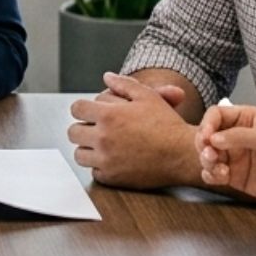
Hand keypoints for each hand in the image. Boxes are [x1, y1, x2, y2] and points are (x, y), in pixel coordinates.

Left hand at [68, 72, 197, 188]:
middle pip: (73, 132)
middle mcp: (103, 138)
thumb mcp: (147, 97)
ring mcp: (106, 160)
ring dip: (88, 149)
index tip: (90, 113)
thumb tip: (107, 77)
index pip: (76, 109)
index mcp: (108, 115)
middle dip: (83, 129)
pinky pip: (93, 171)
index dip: (83, 109)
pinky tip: (114, 159)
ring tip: (103, 145)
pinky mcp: (112, 178)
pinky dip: (100, 166)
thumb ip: (124, 84)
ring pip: (79, 154)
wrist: (182, 154)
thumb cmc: (167, 124)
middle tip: (96, 130)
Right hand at [194, 103, 255, 206]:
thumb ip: (240, 136)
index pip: (216, 114)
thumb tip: (213, 138)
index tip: (207, 136)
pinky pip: (212, 173)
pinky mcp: (232, 175)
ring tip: (219, 169)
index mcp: (245, 119)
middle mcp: (235, 135)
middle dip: (203, 144)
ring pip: (206, 155)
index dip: (207, 124)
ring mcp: (233, 156)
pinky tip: (222, 177)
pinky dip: (210, 175)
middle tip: (210, 154)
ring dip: (206, 161)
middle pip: (206, 134)